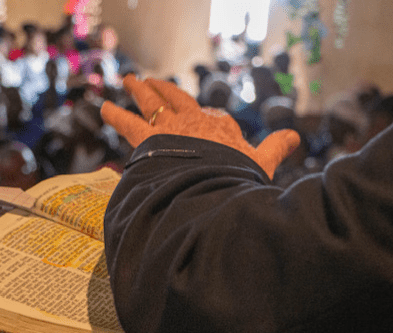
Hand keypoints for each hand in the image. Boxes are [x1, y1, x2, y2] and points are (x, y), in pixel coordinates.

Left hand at [101, 75, 299, 178]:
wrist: (211, 185)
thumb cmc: (238, 178)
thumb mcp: (262, 164)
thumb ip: (276, 148)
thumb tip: (295, 137)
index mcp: (219, 127)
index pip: (209, 119)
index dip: (204, 121)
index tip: (200, 120)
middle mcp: (194, 120)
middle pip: (177, 99)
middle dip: (163, 90)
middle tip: (150, 81)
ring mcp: (170, 127)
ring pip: (152, 103)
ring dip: (140, 90)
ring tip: (129, 79)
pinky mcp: (149, 138)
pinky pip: (128, 122)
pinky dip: (115, 114)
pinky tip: (104, 106)